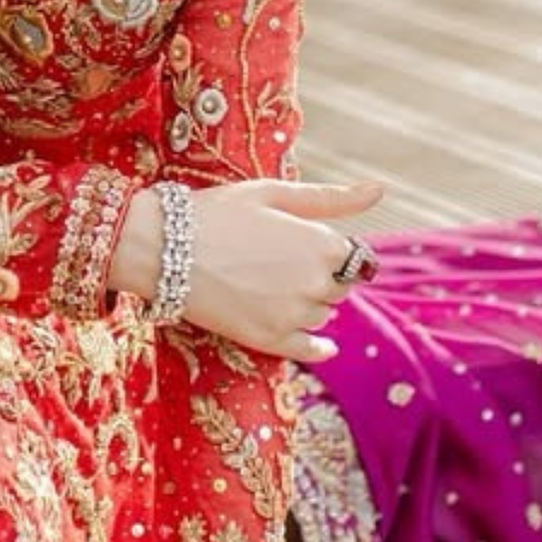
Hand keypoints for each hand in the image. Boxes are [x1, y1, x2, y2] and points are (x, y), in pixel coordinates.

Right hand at [111, 175, 385, 362]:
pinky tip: (323, 346)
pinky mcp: (268, 338)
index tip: (303, 243)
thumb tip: (379, 192)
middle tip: (281, 262)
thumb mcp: (274, 193)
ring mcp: (293, 315)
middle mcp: (316, 283)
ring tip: (271, 285)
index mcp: (322, 245)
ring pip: (321, 315)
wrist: (163, 248)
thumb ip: (330, 199)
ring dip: (309, 303)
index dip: (329, 249)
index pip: (352, 256)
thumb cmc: (218, 212)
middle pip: (339, 287)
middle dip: (321, 276)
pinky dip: (318, 347)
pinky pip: (308, 349)